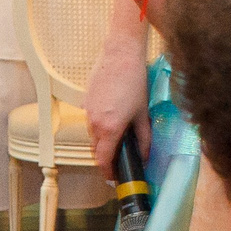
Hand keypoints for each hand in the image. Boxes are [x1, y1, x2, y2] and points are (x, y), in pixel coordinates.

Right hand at [85, 44, 152, 179]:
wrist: (120, 55)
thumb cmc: (134, 81)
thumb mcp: (143, 113)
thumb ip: (144, 138)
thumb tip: (145, 156)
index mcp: (110, 129)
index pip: (103, 159)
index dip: (107, 171)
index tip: (113, 175)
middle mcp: (95, 123)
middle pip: (95, 150)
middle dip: (105, 157)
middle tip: (118, 159)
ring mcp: (87, 112)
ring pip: (92, 136)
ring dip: (102, 141)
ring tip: (117, 136)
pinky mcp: (85, 102)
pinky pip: (90, 121)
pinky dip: (98, 126)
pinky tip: (111, 117)